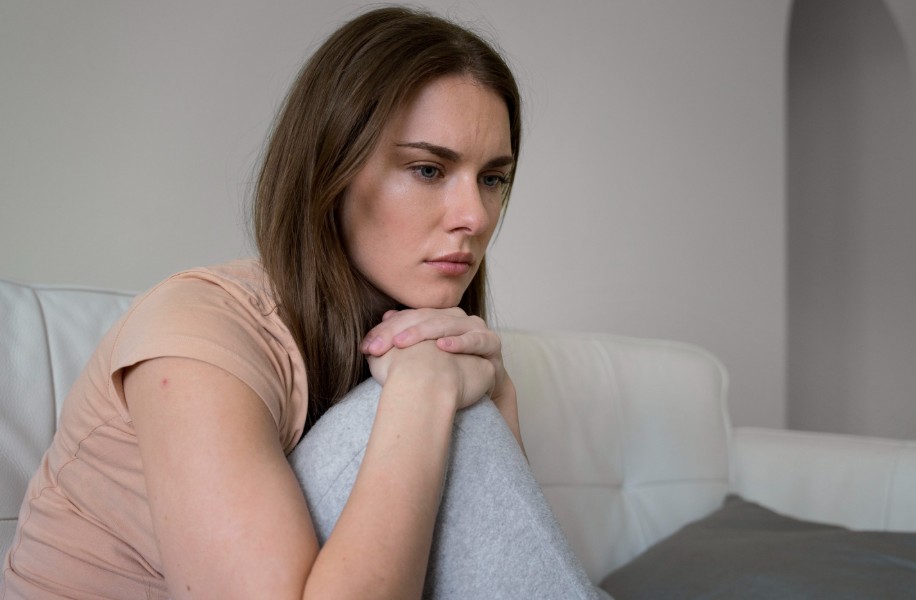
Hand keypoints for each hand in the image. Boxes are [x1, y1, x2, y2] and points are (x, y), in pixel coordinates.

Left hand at [361, 308, 513, 404]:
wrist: (479, 388)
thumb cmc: (448, 372)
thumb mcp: (419, 358)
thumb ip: (401, 339)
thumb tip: (384, 318)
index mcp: (437, 317)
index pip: (409, 317)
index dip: (386, 330)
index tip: (366, 347)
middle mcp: (456, 317)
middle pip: (425, 318)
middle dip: (399, 332)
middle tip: (378, 347)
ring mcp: (475, 327)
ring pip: (447, 324)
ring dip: (424, 332)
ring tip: (402, 342)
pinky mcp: (491, 343)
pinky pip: (476, 340)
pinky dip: (460, 342)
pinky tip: (442, 346)